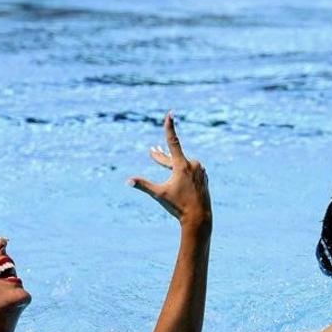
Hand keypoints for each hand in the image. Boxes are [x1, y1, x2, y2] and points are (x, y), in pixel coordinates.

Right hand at [128, 112, 211, 226]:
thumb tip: (128, 181)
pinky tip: (179, 171)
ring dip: (171, 162)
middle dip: (160, 156)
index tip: (170, 114)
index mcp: (182, 165)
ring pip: (181, 163)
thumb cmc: (178, 205)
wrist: (199, 217)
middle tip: (152, 150)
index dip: (170, 127)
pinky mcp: (203, 176)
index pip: (173, 141)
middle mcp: (193, 164)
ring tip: (162, 158)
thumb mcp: (159, 194)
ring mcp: (199, 170)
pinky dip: (182, 168)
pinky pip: (190, 169)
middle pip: (173, 157)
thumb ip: (143, 185)